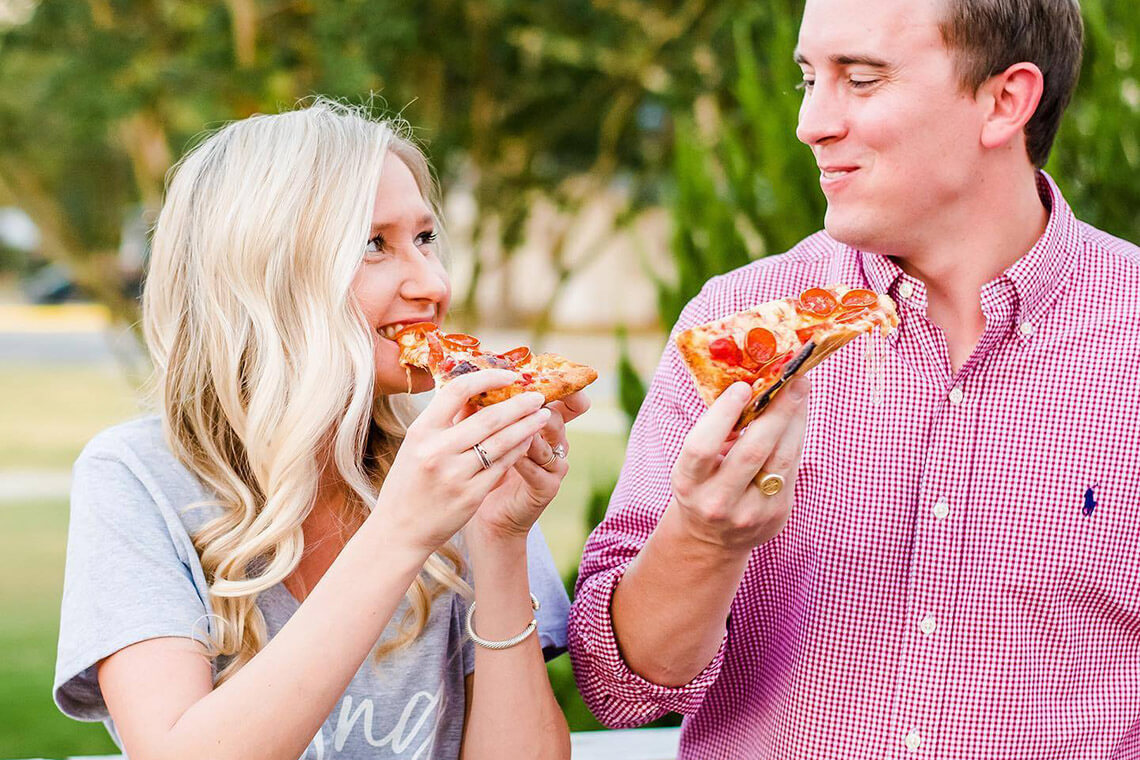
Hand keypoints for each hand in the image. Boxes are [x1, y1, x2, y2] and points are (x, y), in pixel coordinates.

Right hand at [374, 369, 553, 555]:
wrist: (398, 531)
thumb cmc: (409, 483)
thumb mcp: (416, 446)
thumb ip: (444, 422)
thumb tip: (477, 392)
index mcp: (421, 431)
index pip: (458, 391)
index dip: (488, 378)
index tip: (510, 375)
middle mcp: (437, 451)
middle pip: (488, 417)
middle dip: (519, 404)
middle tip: (538, 396)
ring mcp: (455, 475)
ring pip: (501, 442)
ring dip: (527, 426)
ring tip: (542, 416)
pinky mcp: (470, 496)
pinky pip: (502, 466)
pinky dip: (518, 450)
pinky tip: (529, 441)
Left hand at [469, 391, 590, 541]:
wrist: (485, 517)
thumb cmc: (480, 470)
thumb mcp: (478, 438)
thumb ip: (477, 414)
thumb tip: (464, 382)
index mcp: (540, 424)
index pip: (559, 399)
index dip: (559, 386)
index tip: (537, 372)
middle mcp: (552, 442)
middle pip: (557, 415)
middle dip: (540, 403)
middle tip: (523, 390)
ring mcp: (553, 465)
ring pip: (552, 439)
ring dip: (530, 427)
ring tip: (512, 420)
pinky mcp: (548, 487)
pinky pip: (540, 468)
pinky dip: (525, 458)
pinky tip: (510, 452)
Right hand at [668, 378, 809, 552]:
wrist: (711, 540)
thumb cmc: (702, 485)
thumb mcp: (695, 464)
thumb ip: (716, 433)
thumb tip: (751, 386)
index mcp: (689, 484)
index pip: (702, 447)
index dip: (723, 415)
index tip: (743, 387)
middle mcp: (718, 502)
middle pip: (751, 452)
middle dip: (776, 411)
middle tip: (792, 378)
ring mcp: (751, 513)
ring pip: (780, 459)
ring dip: (795, 420)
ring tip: (801, 389)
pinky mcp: (777, 515)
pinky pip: (791, 469)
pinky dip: (796, 438)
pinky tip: (798, 417)